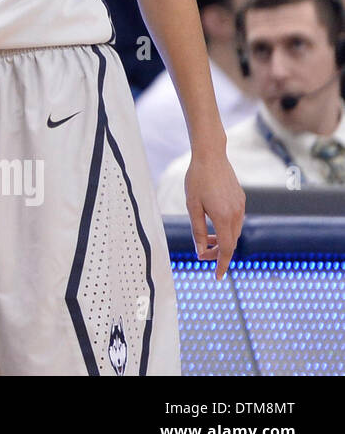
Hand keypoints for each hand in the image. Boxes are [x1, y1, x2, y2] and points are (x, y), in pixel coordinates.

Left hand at [184, 148, 245, 278]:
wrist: (211, 155)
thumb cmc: (197, 179)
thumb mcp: (192, 206)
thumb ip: (197, 230)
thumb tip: (200, 251)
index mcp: (223, 217)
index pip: (226, 249)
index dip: (221, 264)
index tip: (217, 277)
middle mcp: (236, 214)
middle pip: (231, 243)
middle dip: (217, 253)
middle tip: (202, 255)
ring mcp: (241, 206)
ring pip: (234, 232)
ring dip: (221, 240)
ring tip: (205, 240)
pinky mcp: (241, 200)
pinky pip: (235, 221)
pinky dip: (225, 229)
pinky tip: (213, 224)